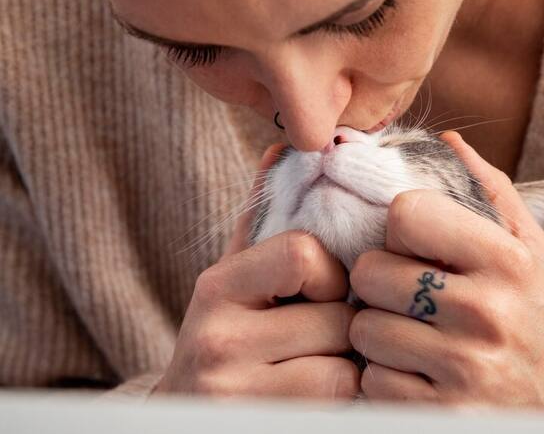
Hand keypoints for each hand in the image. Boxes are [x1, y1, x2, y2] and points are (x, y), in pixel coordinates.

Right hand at [154, 145, 358, 398]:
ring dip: (346, 364)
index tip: (319, 292)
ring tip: (315, 366)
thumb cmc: (228, 340)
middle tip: (321, 336)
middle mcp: (219, 338)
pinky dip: (342, 396)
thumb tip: (283, 148)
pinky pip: (341, 398)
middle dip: (342, 325)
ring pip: (345, 361)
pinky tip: (315, 395)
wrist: (187, 419)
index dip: (329, 274)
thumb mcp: (234, 280)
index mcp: (217, 287)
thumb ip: (260, 220)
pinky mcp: (262, 422)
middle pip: (336, 314)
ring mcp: (235, 389)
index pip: (303, 253)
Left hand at [349, 132, 543, 412]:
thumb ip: (491, 190)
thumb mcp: (532, 247)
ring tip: (413, 333)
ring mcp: (465, 370)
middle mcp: (486, 314)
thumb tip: (447, 140)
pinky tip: (419, 372)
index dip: (400, 227)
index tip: (414, 244)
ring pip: (364, 330)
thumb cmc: (540, 314)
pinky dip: (386, 377)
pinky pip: (373, 382)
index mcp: (507, 261)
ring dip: (379, 332)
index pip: (406, 214)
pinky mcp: (445, 415)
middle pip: (370, 272)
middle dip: (380, 282)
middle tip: (406, 292)